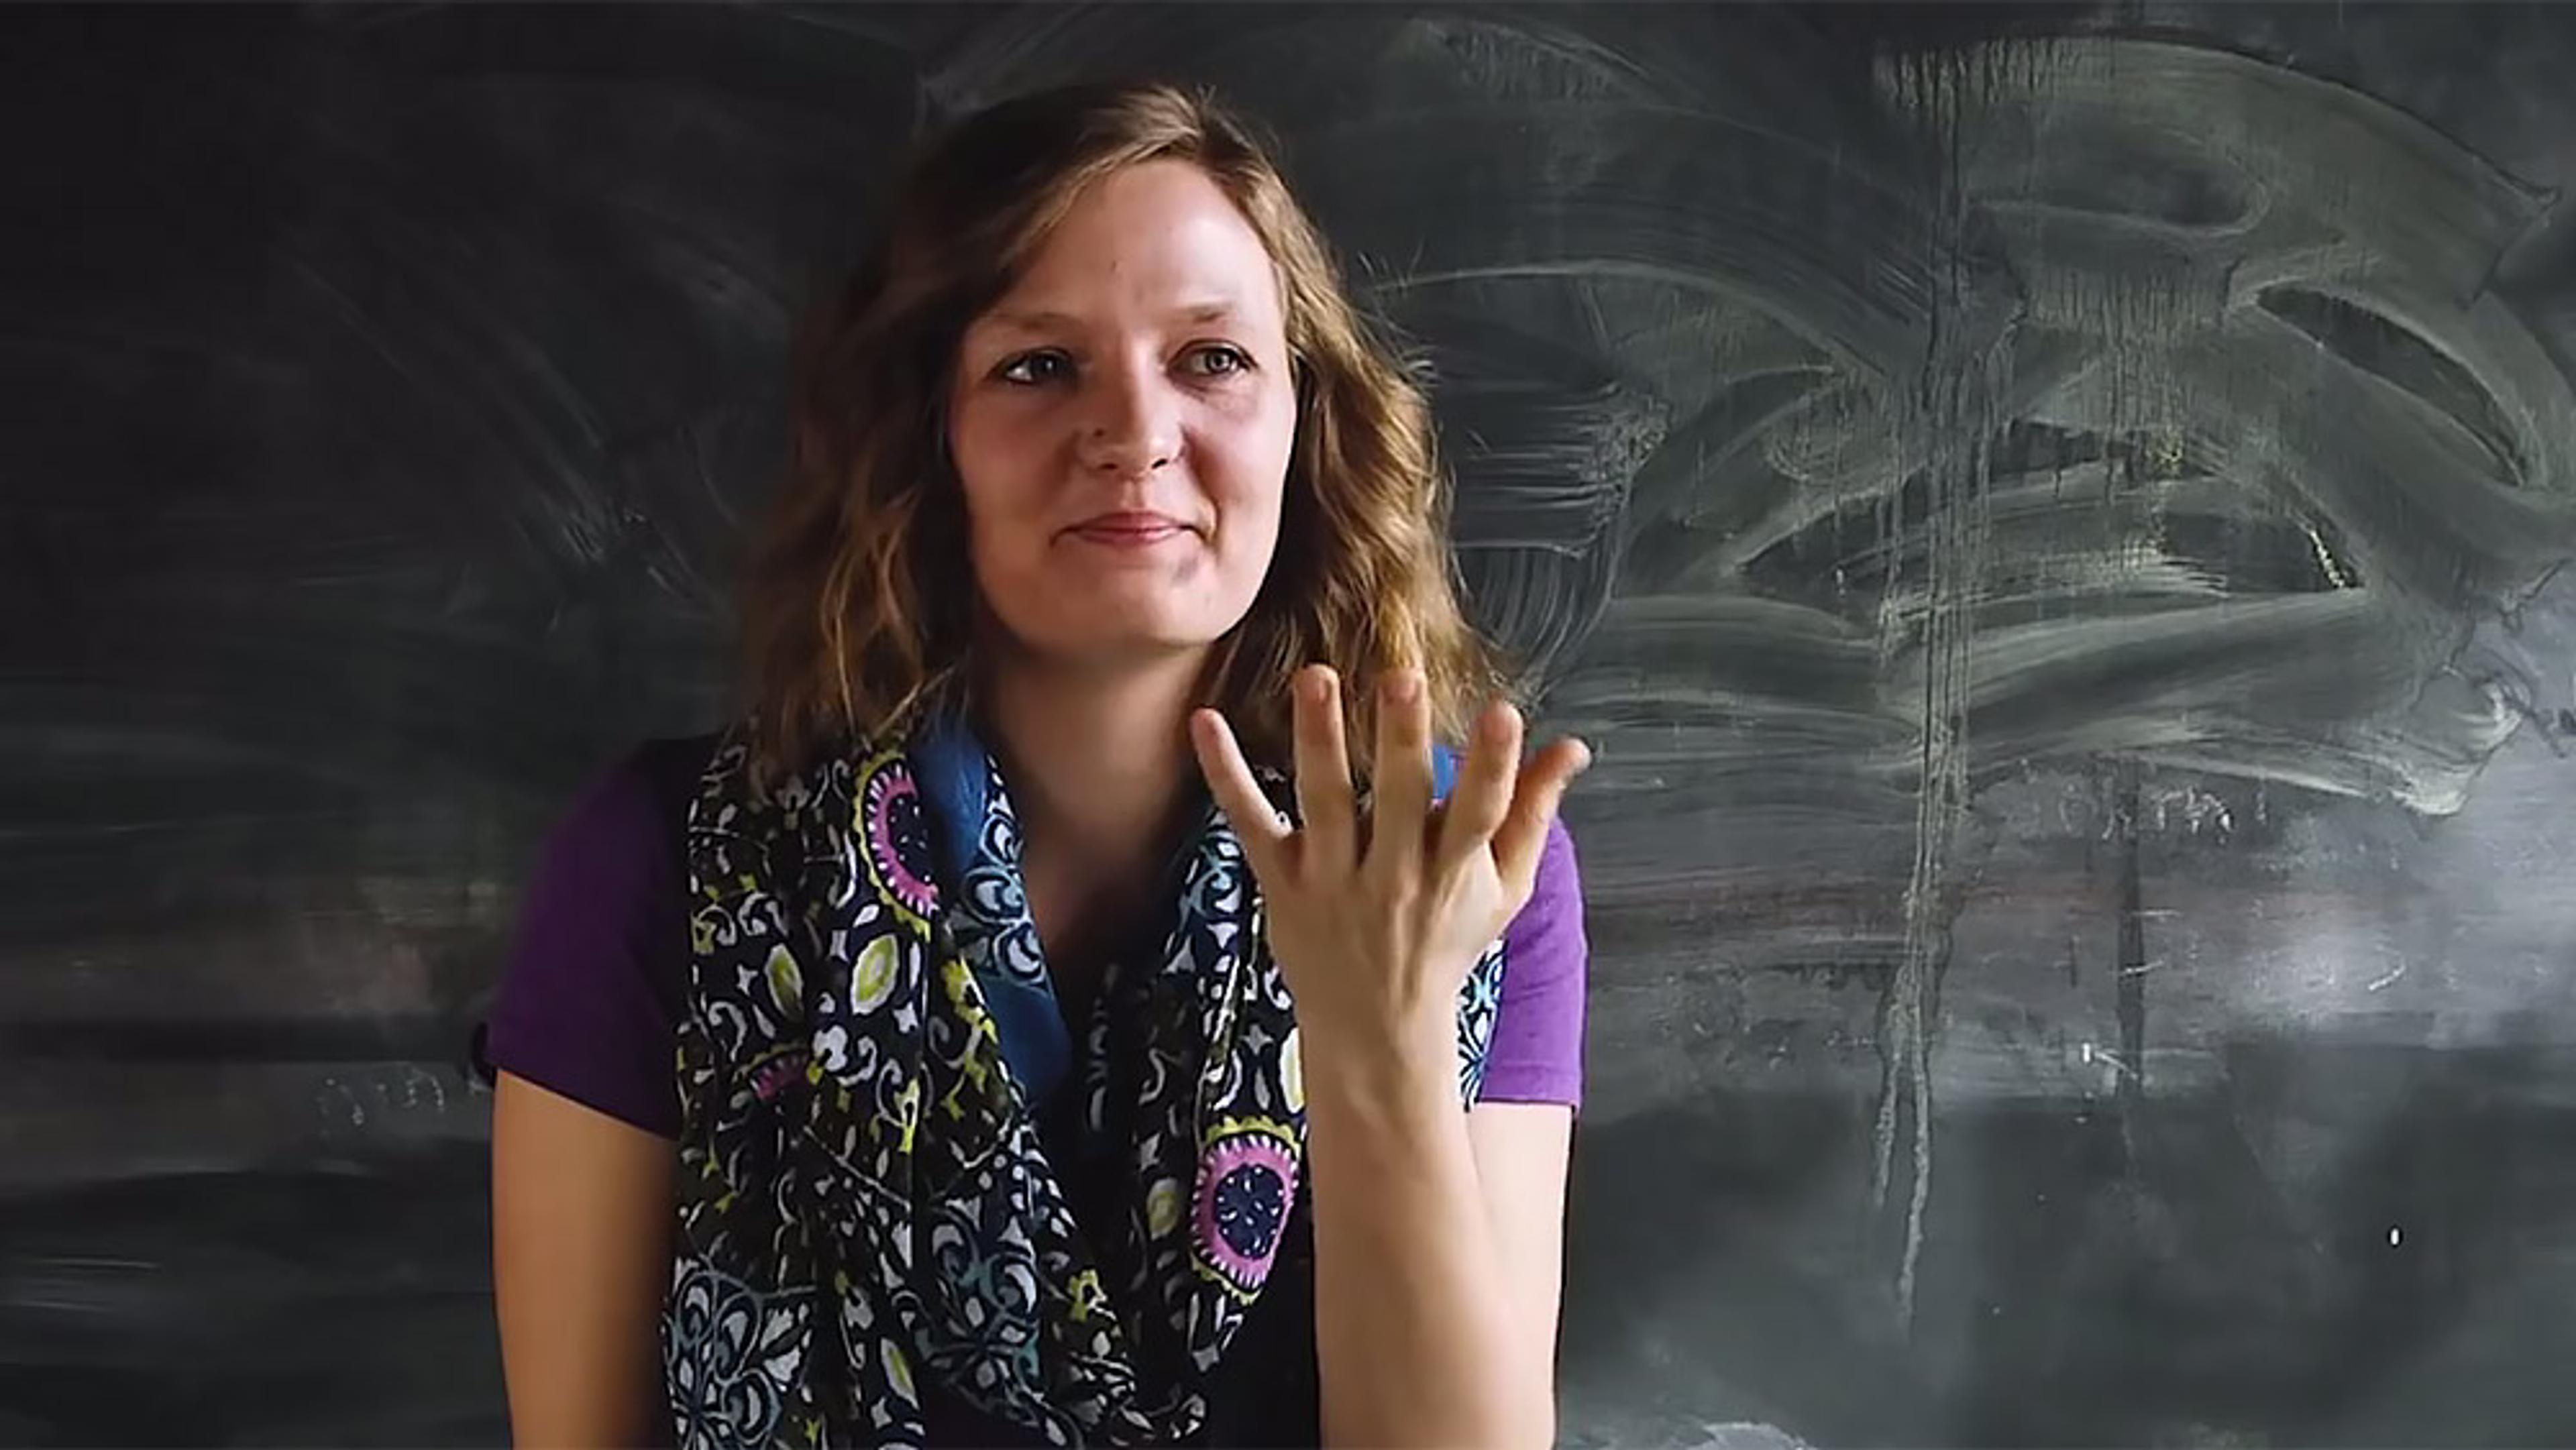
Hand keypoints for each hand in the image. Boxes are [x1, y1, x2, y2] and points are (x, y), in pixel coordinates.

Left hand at [1188, 664, 1590, 1064]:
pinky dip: (1226, 773)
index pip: (1481, 815)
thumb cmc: (1446, 943)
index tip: (1506, 714)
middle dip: (1403, 739)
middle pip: (1402, 801)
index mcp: (1454, 874)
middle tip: (1403, 676)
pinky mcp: (1282, 884)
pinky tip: (1205, 721)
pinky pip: (1250, 822)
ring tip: (1316, 677)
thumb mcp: (1503, 889)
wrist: (1377, 1031)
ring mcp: (1333, 881)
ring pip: (1326, 803)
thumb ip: (1532, 813)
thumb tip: (1573, 745)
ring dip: (1320, 738)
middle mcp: (1395, 877)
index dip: (1496, 766)